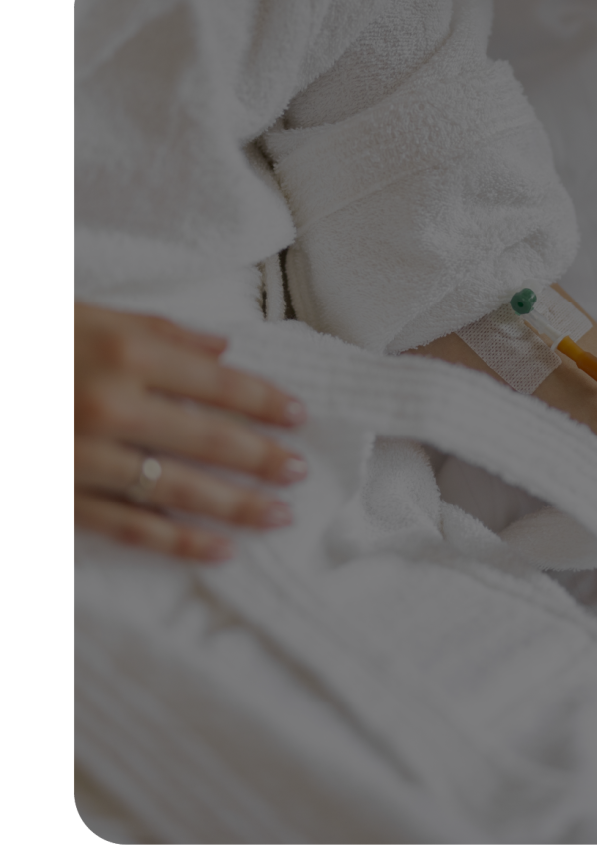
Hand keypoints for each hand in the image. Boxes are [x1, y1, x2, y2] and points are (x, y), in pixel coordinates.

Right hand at [74, 302, 308, 561]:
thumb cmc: (21, 337)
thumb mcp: (83, 314)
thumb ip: (157, 331)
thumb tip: (224, 348)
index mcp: (121, 352)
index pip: (215, 382)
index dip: (262, 400)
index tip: (298, 415)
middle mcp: (109, 405)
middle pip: (207, 438)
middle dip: (261, 457)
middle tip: (301, 471)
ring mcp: (82, 457)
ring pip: (176, 488)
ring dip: (235, 504)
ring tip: (280, 514)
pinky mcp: (57, 497)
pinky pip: (127, 525)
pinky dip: (176, 542)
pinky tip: (219, 550)